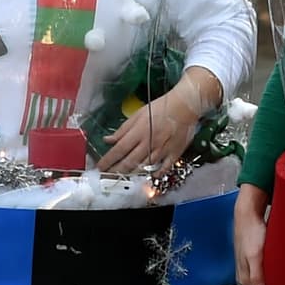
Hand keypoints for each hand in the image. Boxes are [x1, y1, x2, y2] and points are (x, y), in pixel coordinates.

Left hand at [96, 66, 221, 175]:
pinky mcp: (174, 153)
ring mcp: (162, 150)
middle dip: (116, 171)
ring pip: (144, 167)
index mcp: (139, 132)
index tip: (99, 167)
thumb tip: (108, 139)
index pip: (119, 149)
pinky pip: (164, 168)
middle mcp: (149, 143)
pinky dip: (156, 174)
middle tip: (107, 177)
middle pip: (129, 161)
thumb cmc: (161, 107)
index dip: (108, 160)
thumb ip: (123, 129)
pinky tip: (149, 177)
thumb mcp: (138, 113)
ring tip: (122, 178)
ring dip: (132, 174)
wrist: (185, 105)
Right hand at [234, 183, 275, 284]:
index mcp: (244, 277)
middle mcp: (246, 273)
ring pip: (265, 277)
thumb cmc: (251, 234)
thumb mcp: (254, 256)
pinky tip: (280, 264)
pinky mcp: (254, 256)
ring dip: (275, 277)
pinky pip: (266, 268)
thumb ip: (256, 277)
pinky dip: (273, 268)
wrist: (247, 214)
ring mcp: (250, 265)